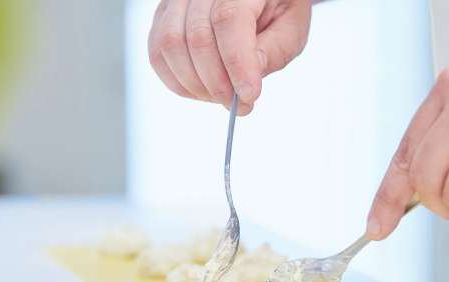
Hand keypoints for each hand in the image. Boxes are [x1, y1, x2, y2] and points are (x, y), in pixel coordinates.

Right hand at [148, 0, 311, 114]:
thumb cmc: (277, 8)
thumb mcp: (290, 27)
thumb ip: (273, 51)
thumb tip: (246, 81)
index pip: (229, 20)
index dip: (237, 64)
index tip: (249, 96)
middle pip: (197, 38)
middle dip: (218, 84)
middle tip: (240, 105)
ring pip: (171, 47)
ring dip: (196, 86)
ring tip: (223, 96)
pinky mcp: (164, 16)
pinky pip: (157, 53)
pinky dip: (178, 81)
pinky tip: (203, 89)